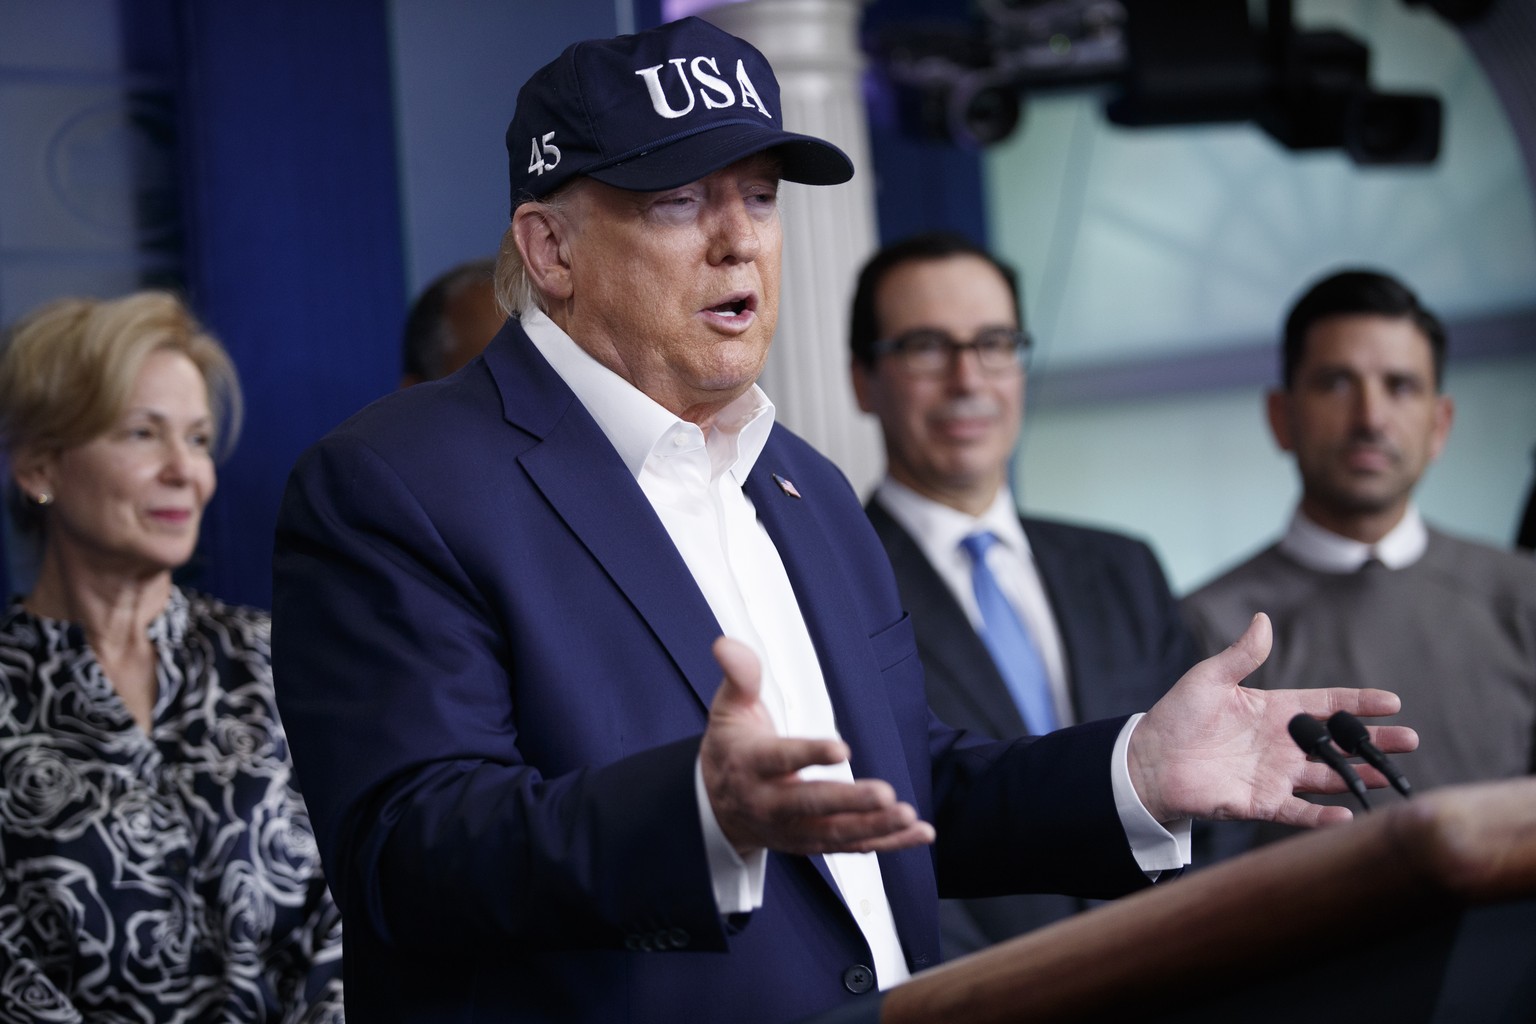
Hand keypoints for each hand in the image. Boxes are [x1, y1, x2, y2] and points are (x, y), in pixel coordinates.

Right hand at [700, 637, 935, 858]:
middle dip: (849, 801)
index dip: (809, 755)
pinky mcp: (812, 843)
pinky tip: (918, 832)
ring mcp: (792, 829)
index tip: (842, 748)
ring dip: (873, 826)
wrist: (716, 808)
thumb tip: (727, 644)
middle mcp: (770, 803)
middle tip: (884, 793)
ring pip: (834, 833)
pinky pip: (852, 846)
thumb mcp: (728, 709)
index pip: (780, 759)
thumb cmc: (732, 749)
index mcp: (750, 765)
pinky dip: (887, 842)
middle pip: (810, 805)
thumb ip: (739, 676)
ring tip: (907, 815)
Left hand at [1128, 613, 1418, 826]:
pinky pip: (1299, 810)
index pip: (1325, 704)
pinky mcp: (1260, 802)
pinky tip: (1351, 815)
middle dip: (1373, 742)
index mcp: (1273, 710)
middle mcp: (1280, 744)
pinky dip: (1323, 816)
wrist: (1147, 760)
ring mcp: (1274, 774)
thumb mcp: (1209, 678)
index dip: (1358, 703)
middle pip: (1337, 743)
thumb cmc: (1176, 716)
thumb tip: (1263, 619)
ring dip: (1358, 777)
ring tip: (1391, 776)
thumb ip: (1241, 655)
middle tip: (1410, 741)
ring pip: (1327, 777)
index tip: (1393, 702)